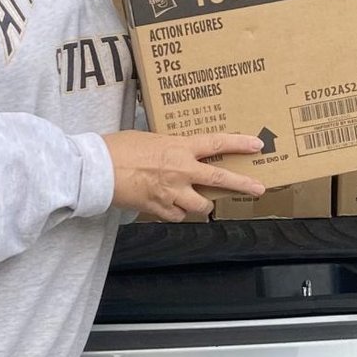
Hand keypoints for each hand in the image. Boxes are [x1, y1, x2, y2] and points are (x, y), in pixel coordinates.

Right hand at [102, 131, 266, 221]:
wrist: (97, 169)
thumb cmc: (119, 148)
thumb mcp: (150, 140)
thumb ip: (170, 148)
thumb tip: (178, 154)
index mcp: (179, 148)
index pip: (216, 143)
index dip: (238, 143)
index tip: (256, 145)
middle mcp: (181, 170)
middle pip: (220, 179)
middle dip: (242, 184)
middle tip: (259, 188)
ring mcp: (172, 192)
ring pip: (201, 205)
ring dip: (201, 204)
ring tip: (197, 200)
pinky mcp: (159, 209)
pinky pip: (178, 216)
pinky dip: (177, 213)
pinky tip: (169, 207)